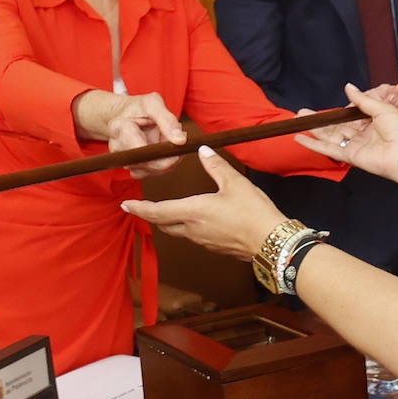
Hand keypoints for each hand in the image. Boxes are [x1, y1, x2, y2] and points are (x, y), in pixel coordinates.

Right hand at [72, 90, 185, 178]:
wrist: (128, 115)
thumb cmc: (140, 108)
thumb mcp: (153, 103)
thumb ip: (167, 120)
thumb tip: (181, 140)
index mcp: (118, 127)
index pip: (138, 147)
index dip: (160, 151)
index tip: (179, 143)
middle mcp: (117, 146)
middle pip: (144, 163)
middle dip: (167, 156)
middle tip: (180, 143)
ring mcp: (124, 159)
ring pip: (149, 171)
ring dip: (166, 161)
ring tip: (171, 144)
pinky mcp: (132, 167)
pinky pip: (150, 174)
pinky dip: (163, 166)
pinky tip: (166, 153)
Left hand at [121, 146, 281, 260]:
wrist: (271, 241)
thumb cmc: (254, 213)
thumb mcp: (235, 183)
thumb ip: (216, 167)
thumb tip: (203, 151)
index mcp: (193, 211)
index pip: (156, 211)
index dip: (139, 208)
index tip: (126, 204)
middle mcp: (193, 229)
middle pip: (163, 223)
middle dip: (150, 215)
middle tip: (141, 207)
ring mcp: (203, 241)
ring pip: (177, 231)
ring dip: (168, 221)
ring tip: (165, 211)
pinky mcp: (214, 247)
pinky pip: (193, 236)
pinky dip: (186, 227)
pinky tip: (195, 220)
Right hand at [296, 82, 397, 183]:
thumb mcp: (382, 107)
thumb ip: (362, 99)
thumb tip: (349, 88)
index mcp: (374, 121)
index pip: (351, 114)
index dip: (339, 109)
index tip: (327, 104)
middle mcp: (364, 134)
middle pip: (337, 125)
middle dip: (320, 119)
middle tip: (303, 112)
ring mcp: (356, 145)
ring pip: (330, 136)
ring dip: (313, 128)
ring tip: (297, 119)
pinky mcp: (350, 156)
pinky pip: (329, 150)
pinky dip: (314, 144)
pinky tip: (300, 138)